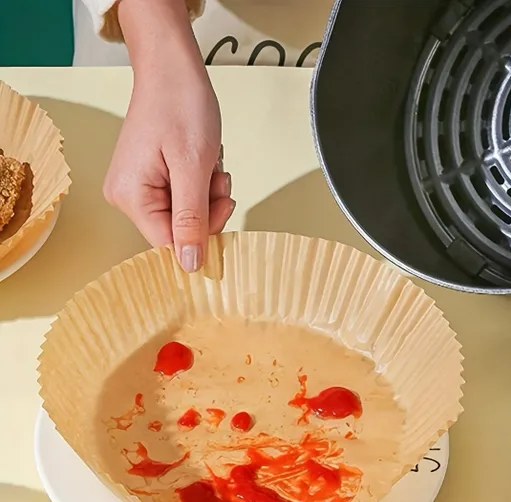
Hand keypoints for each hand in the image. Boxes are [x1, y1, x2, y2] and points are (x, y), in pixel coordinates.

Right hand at [103, 0, 235, 271]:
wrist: (173, 68)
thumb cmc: (180, 105)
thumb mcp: (193, 167)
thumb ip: (192, 219)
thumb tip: (189, 264)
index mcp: (130, 197)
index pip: (169, 243)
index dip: (202, 234)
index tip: (222, 207)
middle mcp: (127, 197)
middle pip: (178, 230)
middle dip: (207, 208)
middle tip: (218, 180)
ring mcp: (139, 188)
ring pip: (186, 215)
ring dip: (208, 195)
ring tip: (210, 166)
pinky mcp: (152, 179)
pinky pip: (184, 198)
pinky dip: (201, 185)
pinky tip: (204, 163)